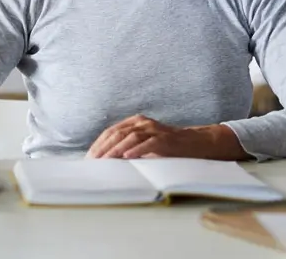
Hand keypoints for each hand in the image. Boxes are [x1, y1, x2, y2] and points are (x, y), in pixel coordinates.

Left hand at [86, 114, 248, 160]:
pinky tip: (127, 156)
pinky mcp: (165, 139)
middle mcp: (143, 123)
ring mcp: (154, 129)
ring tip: (105, 161)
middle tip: (93, 162)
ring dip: (115, 150)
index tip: (89, 158)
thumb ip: (129, 146)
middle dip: (103, 148)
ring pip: (129, 137)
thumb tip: (107, 161)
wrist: (196, 143)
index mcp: (136, 122)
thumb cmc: (168, 146)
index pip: (111, 131)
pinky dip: (137, 149)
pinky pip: (148, 143)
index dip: (99, 144)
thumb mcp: (146, 143)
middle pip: (117, 133)